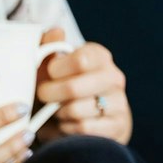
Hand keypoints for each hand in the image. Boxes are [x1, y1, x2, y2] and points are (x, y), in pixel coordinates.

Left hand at [34, 29, 131, 143]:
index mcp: (99, 56)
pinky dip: (67, 130)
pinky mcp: (117, 126)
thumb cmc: (61, 89)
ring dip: (57, 115)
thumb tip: (56, 32)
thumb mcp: (52, 68)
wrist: (86, 120)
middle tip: (43, 96)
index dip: (56, 69)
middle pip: (74, 88)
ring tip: (56, 112)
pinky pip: (82, 129)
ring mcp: (119, 102)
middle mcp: (113, 77)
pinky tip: (66, 125)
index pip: (81, 60)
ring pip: (75, 111)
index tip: (48, 73)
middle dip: (49, 95)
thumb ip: (48, 47)